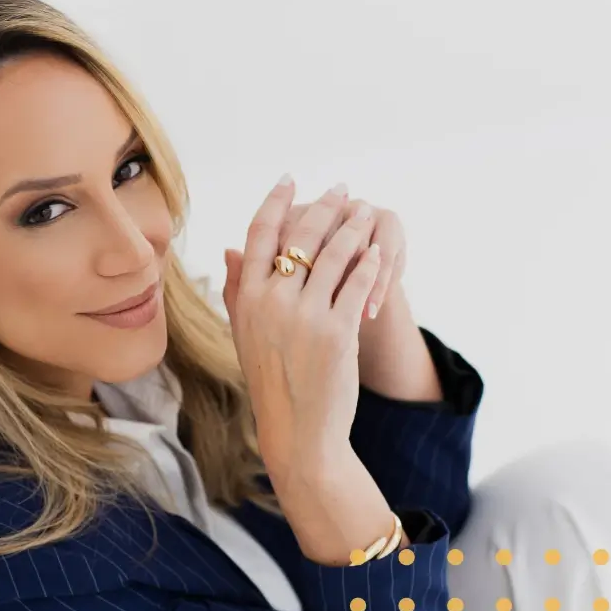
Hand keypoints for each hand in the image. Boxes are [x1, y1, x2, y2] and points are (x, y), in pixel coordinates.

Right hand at [222, 178, 382, 494]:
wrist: (297, 429)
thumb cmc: (271, 380)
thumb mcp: (245, 333)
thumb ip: (237, 289)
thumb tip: (232, 249)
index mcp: (246, 297)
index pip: (259, 234)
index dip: (275, 201)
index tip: (289, 180)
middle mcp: (271, 301)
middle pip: (301, 235)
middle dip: (324, 206)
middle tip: (341, 190)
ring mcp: (304, 315)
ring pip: (334, 253)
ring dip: (353, 227)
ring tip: (365, 213)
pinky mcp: (337, 330)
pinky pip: (357, 283)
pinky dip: (370, 263)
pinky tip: (378, 252)